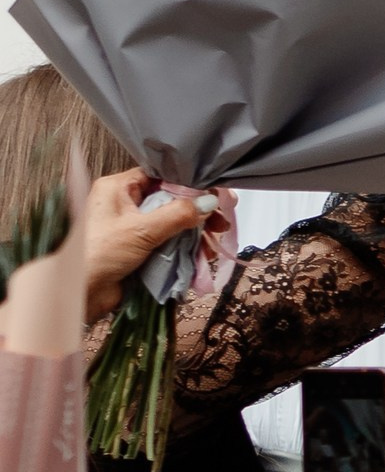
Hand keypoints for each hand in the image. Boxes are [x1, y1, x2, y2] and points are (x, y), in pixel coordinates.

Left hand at [83, 169, 210, 322]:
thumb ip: (179, 213)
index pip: (161, 176)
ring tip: (213, 242)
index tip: (216, 194)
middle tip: (221, 222)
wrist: (77, 296)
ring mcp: (132, 227)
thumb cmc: (98, 255)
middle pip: (171, 200)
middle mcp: (124, 203)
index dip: (190, 184)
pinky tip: (200, 255)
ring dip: (195, 233)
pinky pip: (168, 241)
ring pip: (172, 222)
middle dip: (198, 212)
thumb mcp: (141, 229)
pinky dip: (185, 247)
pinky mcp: (138, 248)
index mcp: (117, 188)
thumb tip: (210, 201)